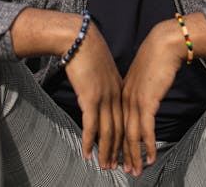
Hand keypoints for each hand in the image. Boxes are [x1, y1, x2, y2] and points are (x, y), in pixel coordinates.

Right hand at [11, 8, 122, 169]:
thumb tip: (102, 92)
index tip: (126, 152)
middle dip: (121, 151)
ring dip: (106, 151)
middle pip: (120, 128)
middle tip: (122, 168)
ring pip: (108, 131)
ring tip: (105, 166)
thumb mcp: (102, 68)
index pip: (126, 118)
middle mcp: (115, 94)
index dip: (127, 138)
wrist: (79, 38)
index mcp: (120, 88)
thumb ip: (105, 82)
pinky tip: (87, 153)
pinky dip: (90, 141)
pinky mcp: (90, 97)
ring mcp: (104, 96)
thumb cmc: (87, 50)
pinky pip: (91, 125)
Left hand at [121, 13, 205, 176]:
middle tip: (121, 170)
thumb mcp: (143, 75)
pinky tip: (150, 158)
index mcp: (121, 92)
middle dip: (120, 154)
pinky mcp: (146, 102)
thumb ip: (138, 88)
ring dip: (133, 156)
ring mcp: (134, 100)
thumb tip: (142, 97)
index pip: (116, 121)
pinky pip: (146, 130)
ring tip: (135, 171)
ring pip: (131, 135)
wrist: (164, 44)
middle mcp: (124, 98)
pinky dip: (147, 146)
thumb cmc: (157, 57)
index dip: (115, 141)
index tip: (115, 155)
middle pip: (121, 132)